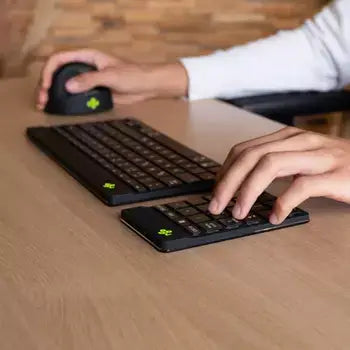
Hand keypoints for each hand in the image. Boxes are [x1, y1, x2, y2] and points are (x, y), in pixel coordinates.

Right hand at [36, 49, 187, 109]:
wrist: (147, 86)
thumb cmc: (132, 75)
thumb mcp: (110, 76)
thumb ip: (90, 80)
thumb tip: (68, 86)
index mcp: (87, 57)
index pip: (60, 59)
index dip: (49, 71)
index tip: (47, 86)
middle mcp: (84, 67)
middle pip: (58, 72)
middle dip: (47, 85)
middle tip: (42, 101)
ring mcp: (88, 80)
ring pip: (65, 85)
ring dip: (54, 94)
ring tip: (45, 106)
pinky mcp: (94, 92)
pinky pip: (76, 95)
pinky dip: (67, 101)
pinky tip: (61, 109)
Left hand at [209, 127, 349, 223]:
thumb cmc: (337, 166)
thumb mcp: (300, 159)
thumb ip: (275, 165)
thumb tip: (241, 184)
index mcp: (287, 137)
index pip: (244, 150)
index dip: (225, 171)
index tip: (215, 191)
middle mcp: (299, 141)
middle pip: (251, 156)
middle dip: (228, 182)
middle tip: (215, 205)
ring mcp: (318, 156)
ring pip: (270, 165)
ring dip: (247, 191)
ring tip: (238, 212)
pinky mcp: (336, 175)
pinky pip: (302, 186)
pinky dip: (283, 203)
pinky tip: (275, 217)